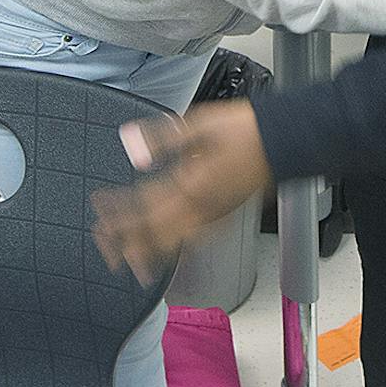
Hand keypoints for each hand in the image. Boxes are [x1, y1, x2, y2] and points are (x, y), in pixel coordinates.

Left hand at [92, 101, 269, 283]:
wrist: (285, 141)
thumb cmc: (246, 130)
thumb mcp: (198, 125)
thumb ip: (162, 138)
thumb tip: (132, 148)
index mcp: (191, 186)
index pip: (145, 207)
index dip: (118, 212)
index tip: (99, 212)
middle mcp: (202, 208)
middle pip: (155, 234)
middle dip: (126, 243)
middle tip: (104, 248)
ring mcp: (215, 216)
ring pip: (175, 243)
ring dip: (148, 252)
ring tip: (130, 262)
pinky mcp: (225, 216)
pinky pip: (195, 241)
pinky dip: (175, 249)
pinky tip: (169, 248)